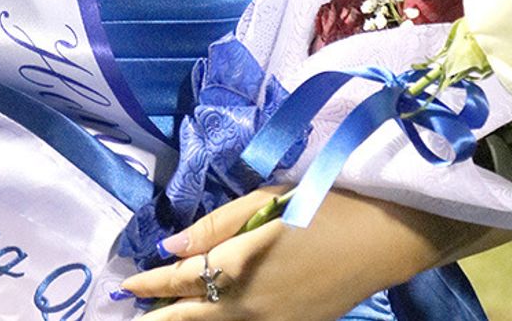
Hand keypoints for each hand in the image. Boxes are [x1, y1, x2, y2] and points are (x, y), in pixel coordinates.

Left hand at [118, 187, 445, 319]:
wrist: (382, 239)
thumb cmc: (323, 205)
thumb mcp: (265, 202)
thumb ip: (216, 226)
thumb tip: (171, 245)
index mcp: (240, 266)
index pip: (182, 279)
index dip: (152, 283)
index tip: (129, 285)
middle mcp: (250, 304)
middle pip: (194, 315)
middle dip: (161, 314)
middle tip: (133, 313)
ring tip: (164, 318)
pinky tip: (213, 317)